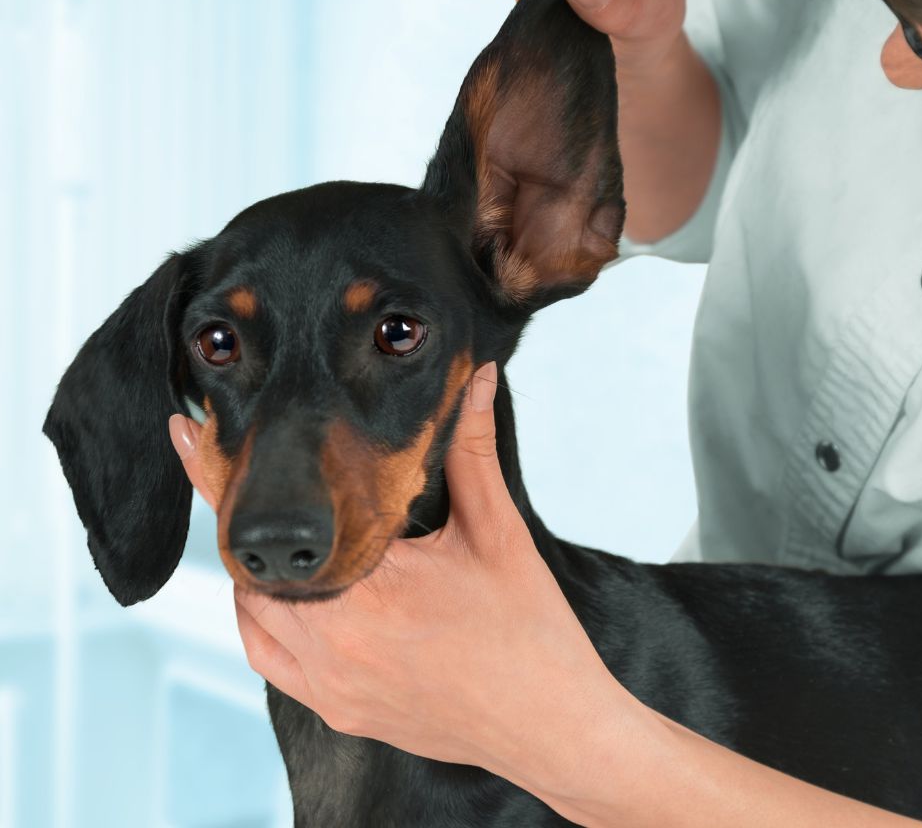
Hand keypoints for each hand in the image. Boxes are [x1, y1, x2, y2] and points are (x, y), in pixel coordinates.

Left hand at [167, 363, 640, 793]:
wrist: (550, 723)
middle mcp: (338, 642)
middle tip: (243, 474)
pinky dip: (264, 621)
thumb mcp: (500, 533)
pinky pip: (270, 661)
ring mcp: (332, 683)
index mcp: (375, 590)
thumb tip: (477, 380)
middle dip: (245, 518)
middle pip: (253, 566)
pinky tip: (286, 594)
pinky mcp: (337, 710)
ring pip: (253, 614)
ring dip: (254, 569)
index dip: (226, 477)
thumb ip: (474, 450)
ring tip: (272, 529)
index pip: (276, 523)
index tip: (190, 436)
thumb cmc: (530, 632)